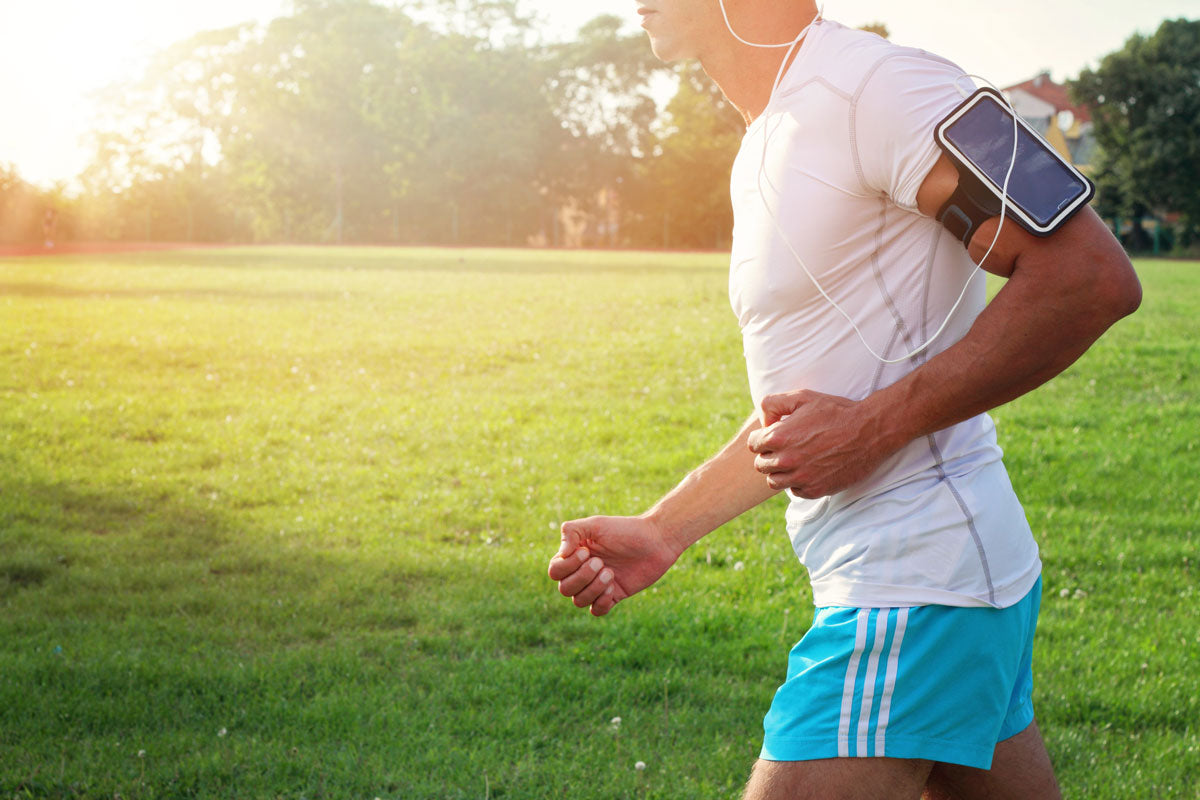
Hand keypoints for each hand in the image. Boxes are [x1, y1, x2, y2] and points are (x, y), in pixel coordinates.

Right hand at [546, 515, 680, 616]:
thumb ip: (571, 532)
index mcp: (575, 555)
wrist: (656, 541)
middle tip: (602, 562)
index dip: (567, 566)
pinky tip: (614, 588)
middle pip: (565, 589)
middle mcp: (583, 572)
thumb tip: (561, 555)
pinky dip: (601, 602)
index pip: (555, 571)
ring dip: (593, 589)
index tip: (587, 551)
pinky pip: (596, 611)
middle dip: (582, 577)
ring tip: (610, 573)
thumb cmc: (625, 530)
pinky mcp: (613, 596)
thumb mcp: (595, 524)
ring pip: (579, 601)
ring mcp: (597, 585)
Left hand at [746, 389, 893, 498]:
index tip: (774, 435)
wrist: (869, 431)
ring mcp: (801, 477)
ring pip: (774, 481)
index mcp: (779, 437)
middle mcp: (787, 460)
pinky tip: (808, 469)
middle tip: (785, 447)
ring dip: (780, 471)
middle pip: (760, 465)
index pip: (753, 444)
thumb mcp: (802, 397)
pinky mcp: (816, 489)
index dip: (762, 438)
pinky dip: (797, 482)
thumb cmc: (835, 412)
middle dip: (769, 455)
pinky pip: (794, 491)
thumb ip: (773, 404)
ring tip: (794, 460)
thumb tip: (763, 422)